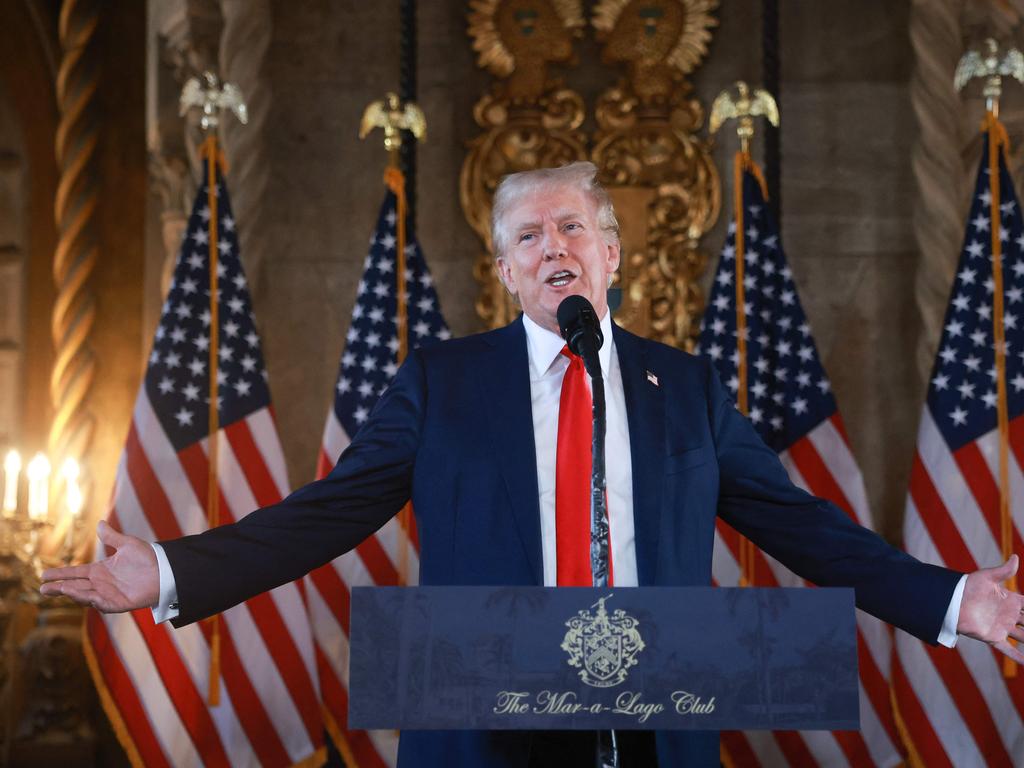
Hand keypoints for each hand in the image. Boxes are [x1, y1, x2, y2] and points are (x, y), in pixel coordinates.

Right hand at [39, 520, 159, 612]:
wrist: (166, 571)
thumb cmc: (148, 558)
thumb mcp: (127, 544)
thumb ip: (112, 537)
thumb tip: (100, 523)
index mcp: (101, 570)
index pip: (75, 573)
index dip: (60, 574)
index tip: (44, 574)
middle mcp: (101, 584)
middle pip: (75, 586)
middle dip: (59, 588)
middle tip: (43, 589)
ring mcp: (108, 594)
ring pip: (85, 595)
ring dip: (72, 592)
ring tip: (59, 588)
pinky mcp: (118, 603)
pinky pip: (101, 604)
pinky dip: (90, 600)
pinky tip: (80, 595)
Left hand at [957, 554, 1023, 662]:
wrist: (951, 601)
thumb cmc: (967, 586)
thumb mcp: (987, 577)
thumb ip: (1004, 571)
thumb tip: (1015, 557)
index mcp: (1010, 600)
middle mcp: (1009, 615)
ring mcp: (1002, 627)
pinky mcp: (993, 637)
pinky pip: (1009, 650)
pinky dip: (1019, 657)